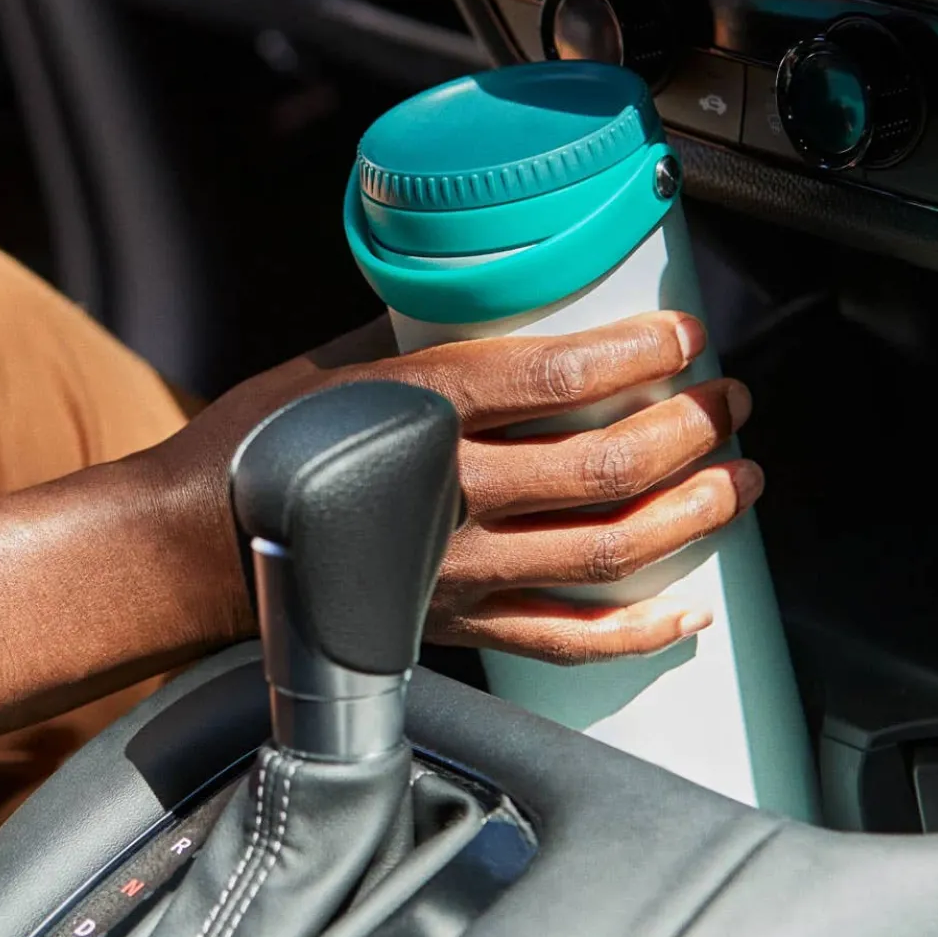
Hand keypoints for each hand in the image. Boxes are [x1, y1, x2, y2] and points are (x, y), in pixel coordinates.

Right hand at [155, 312, 761, 664]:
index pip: (552, 378)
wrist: (198, 547)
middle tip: (731, 405)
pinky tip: (693, 610)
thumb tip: (498, 295)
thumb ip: (423, 333)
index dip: (637, 355)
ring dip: (692, 516)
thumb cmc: (257, 443)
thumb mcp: (332, 360)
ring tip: (739, 483)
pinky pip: (564, 641)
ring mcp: (456, 569)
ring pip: (603, 553)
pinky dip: (639, 634)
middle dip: (690, 433)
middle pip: (602, 470)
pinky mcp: (456, 623)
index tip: (687, 337)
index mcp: (416, 411)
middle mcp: (446, 494)